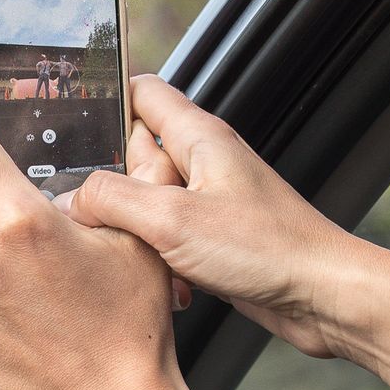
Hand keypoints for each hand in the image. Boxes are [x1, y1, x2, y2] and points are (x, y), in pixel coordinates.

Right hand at [59, 75, 361, 359]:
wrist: (324, 297)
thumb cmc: (269, 250)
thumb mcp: (172, 220)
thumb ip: (111, 200)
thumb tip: (69, 200)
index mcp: (198, 137)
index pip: (140, 92)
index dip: (103, 99)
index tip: (65, 123)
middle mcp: (203, 163)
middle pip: (132, 156)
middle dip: (108, 185)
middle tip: (102, 212)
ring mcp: (208, 202)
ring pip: (144, 204)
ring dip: (132, 230)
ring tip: (139, 251)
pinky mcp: (213, 239)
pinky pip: (164, 239)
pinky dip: (156, 259)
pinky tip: (168, 282)